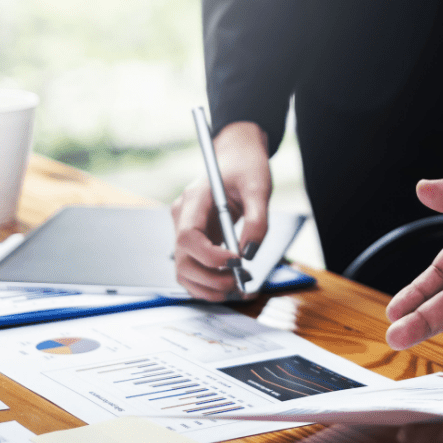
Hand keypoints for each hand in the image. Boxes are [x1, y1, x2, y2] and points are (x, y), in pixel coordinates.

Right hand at [171, 121, 270, 300]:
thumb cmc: (245, 166)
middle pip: (183, 259)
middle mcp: (183, 216)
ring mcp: (185, 229)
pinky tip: (229, 283)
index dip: (210, 256)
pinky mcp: (193, 240)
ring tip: (237, 286)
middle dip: (211, 278)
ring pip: (184, 270)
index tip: (236, 262)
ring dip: (208, 286)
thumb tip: (249, 253)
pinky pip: (193, 269)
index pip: (189, 235)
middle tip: (240, 281)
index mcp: (195, 198)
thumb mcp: (258, 187)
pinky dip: (208, 284)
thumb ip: (257, 220)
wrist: (237, 155)